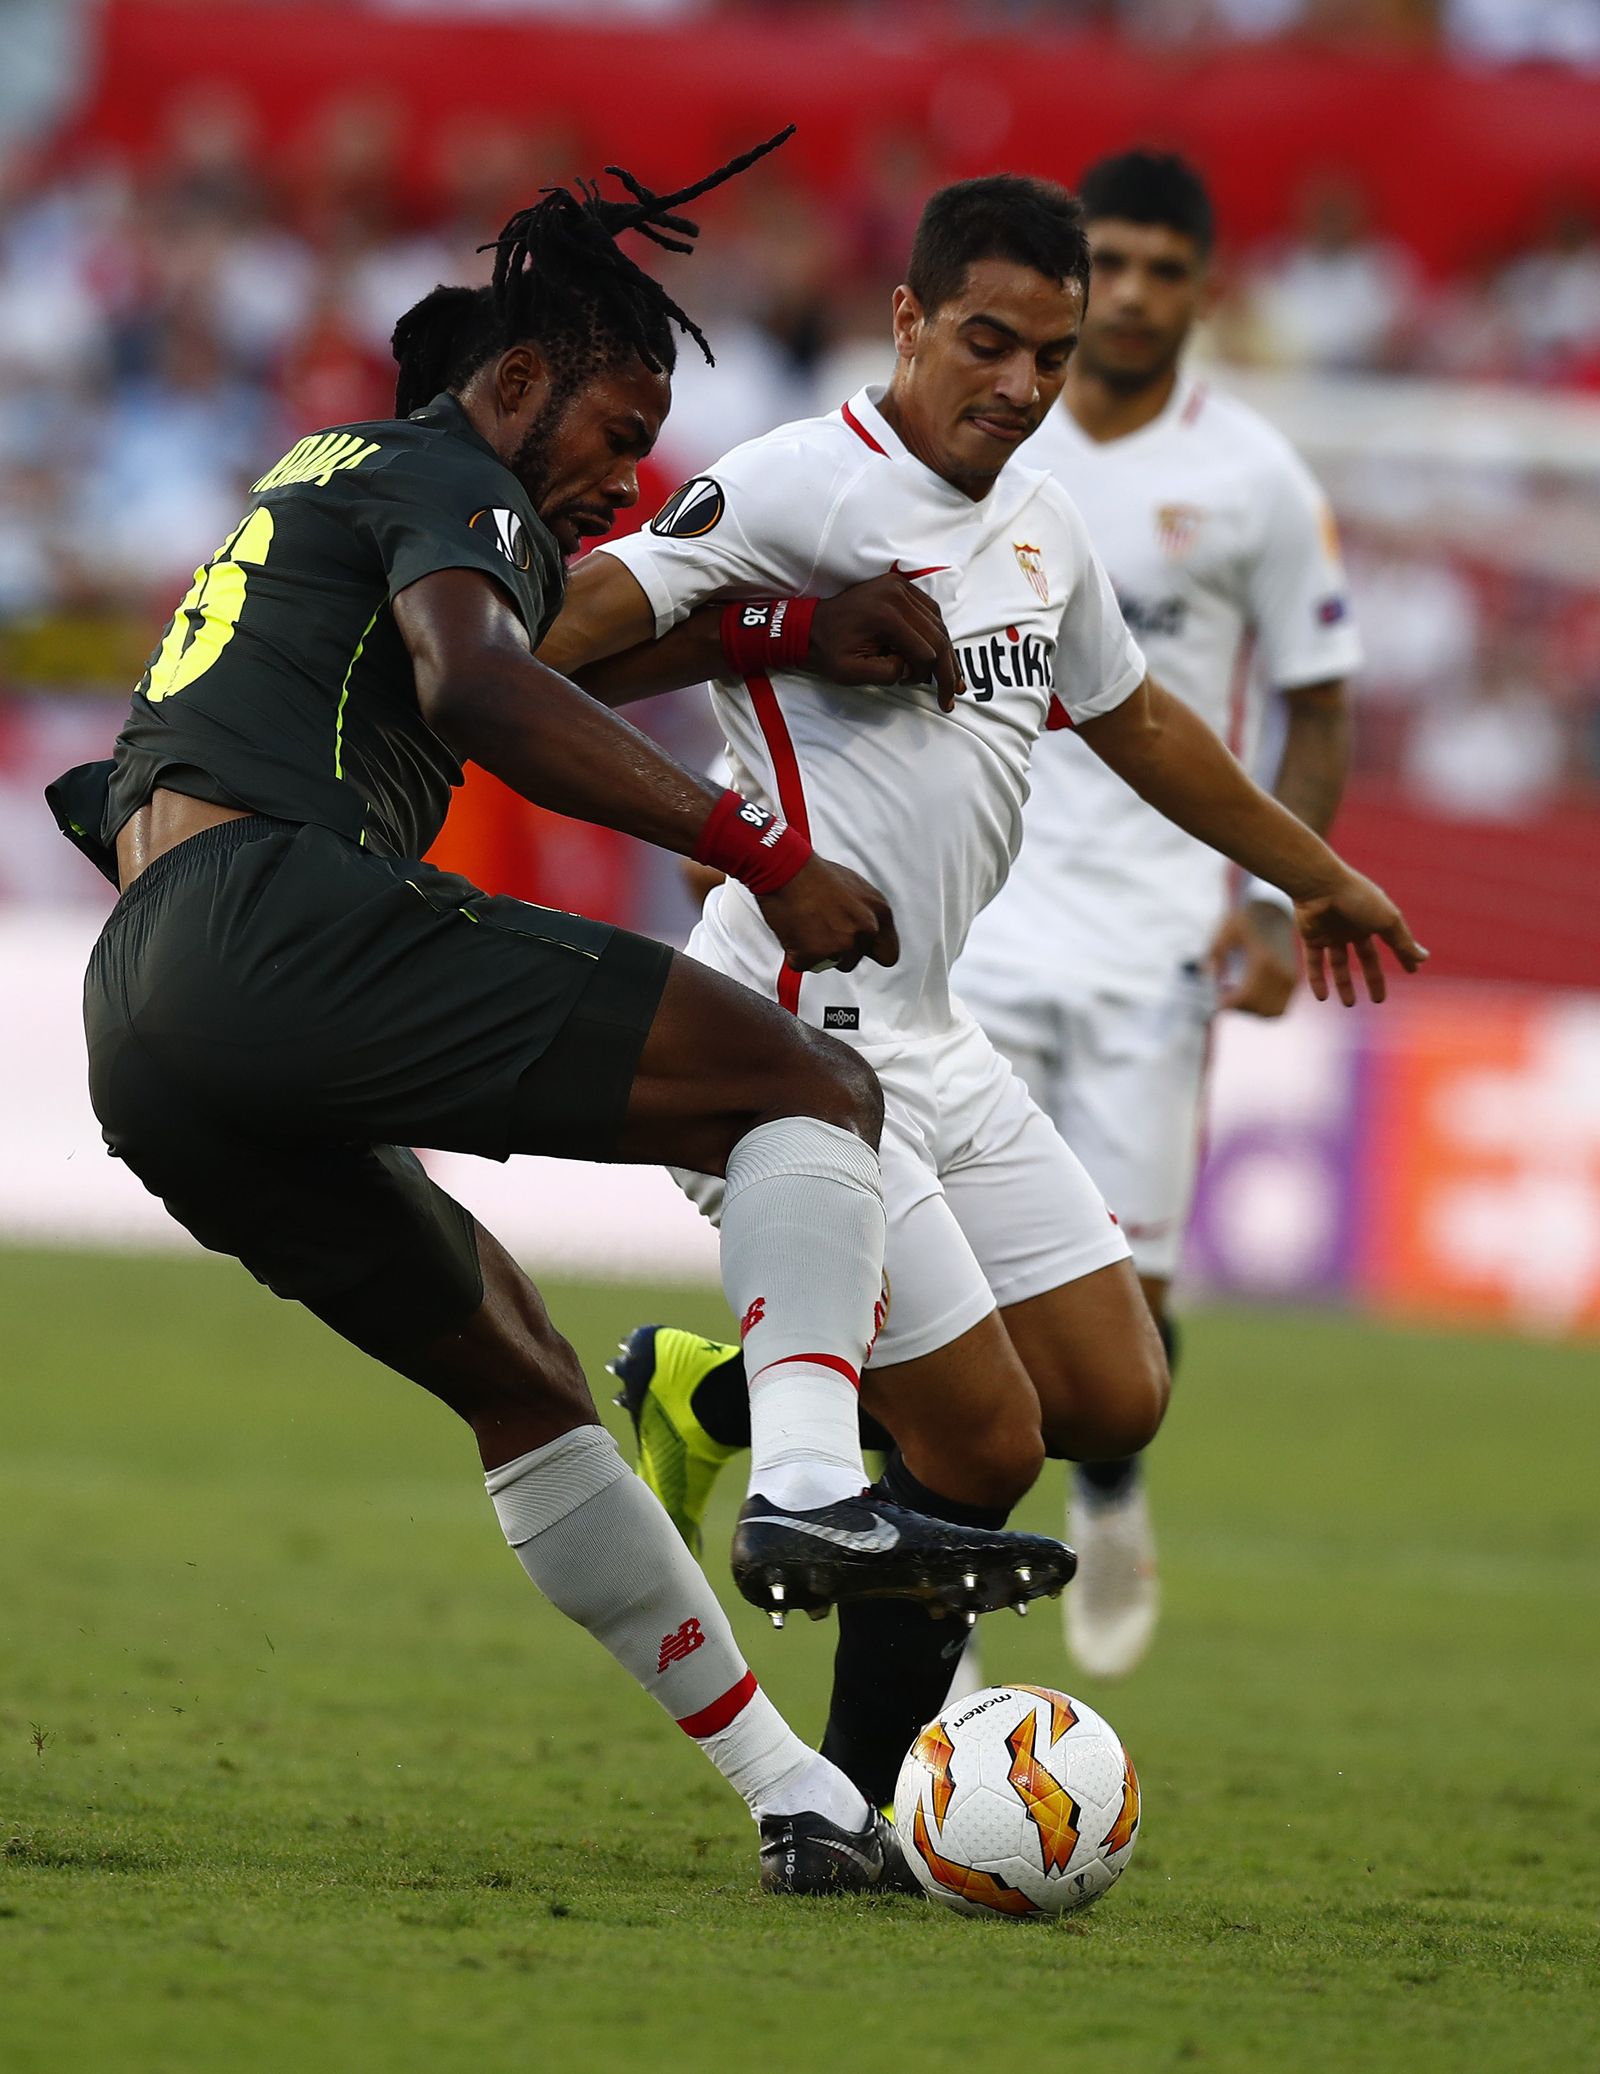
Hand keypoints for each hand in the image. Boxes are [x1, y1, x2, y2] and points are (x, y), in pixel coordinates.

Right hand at [756, 854, 899, 973]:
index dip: (868, 952)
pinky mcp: (816, 954)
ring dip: (816, 952)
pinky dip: (795, 952)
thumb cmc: (813, 872)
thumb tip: (864, 930)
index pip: (888, 953)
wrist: (786, 868)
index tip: (857, 950)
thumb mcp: (854, 887)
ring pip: (828, 964)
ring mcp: (842, 944)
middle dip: (836, 951)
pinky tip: (793, 928)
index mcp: (879, 911)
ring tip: (805, 924)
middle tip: (820, 929)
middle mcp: (866, 929)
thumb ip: (865, 912)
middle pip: (853, 961)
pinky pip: (803, 964)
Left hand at [809, 576, 963, 710]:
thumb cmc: (827, 651)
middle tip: (954, 693)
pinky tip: (938, 651)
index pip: (925, 650)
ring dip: (945, 651)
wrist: (809, 625)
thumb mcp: (851, 673)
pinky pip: (929, 610)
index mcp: (885, 615)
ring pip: (938, 622)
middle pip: (938, 635)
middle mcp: (897, 595)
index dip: (930, 676)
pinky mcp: (900, 586)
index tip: (928, 694)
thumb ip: (887, 673)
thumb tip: (912, 668)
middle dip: (947, 668)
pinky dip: (936, 632)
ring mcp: (899, 586)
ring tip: (951, 676)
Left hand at [1208, 900, 1299, 1017]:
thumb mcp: (1225, 930)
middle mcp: (1282, 973)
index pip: (1245, 998)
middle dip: (1238, 1008)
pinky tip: (1249, 994)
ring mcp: (1291, 977)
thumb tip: (1208, 977)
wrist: (1276, 907)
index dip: (1227, 1004)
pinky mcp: (1295, 977)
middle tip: (1223, 998)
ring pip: (1272, 1012)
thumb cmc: (1247, 917)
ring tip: (1236, 996)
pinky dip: (1265, 1008)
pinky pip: (1281, 1005)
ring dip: (1252, 1011)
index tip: (1214, 1001)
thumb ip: (1215, 955)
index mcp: (1264, 962)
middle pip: (1258, 1009)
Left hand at [1295, 870, 1427, 1005]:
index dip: (1403, 956)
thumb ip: (1404, 942)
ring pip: (1338, 963)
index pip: (1393, 941)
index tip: (1413, 971)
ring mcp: (1331, 932)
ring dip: (1344, 984)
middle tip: (1379, 1001)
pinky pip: (1313, 962)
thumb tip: (1424, 958)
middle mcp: (1352, 925)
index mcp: (1374, 918)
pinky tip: (1323, 998)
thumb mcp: (1387, 921)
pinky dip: (1318, 980)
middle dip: (1373, 978)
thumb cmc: (1357, 898)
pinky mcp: (1311, 937)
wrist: (1318, 885)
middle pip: (1366, 957)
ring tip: (1350, 1005)